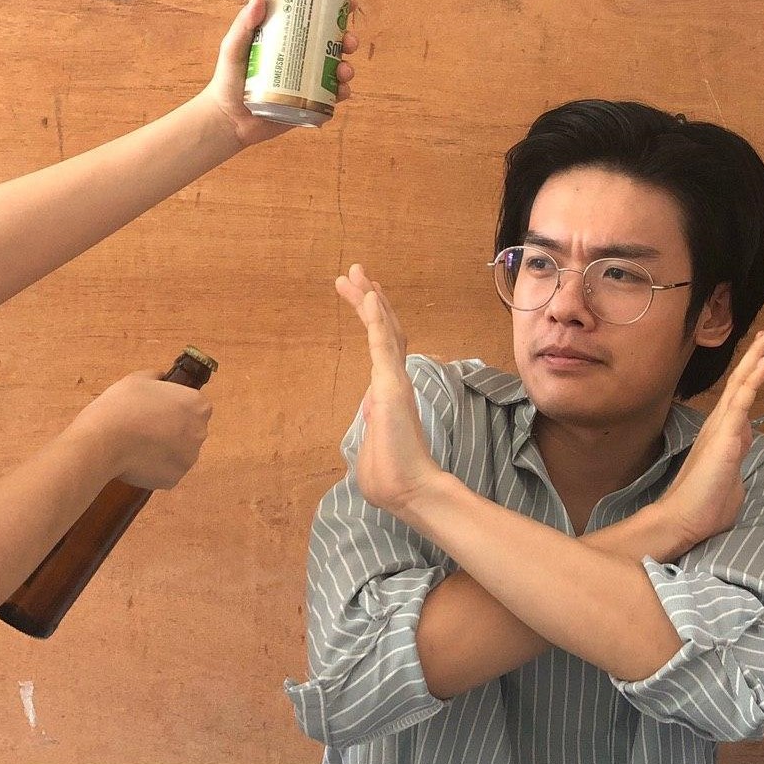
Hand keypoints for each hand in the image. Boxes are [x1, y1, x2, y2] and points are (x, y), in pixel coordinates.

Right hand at [68, 370, 212, 488]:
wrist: (102, 442)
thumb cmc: (120, 406)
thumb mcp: (138, 379)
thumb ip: (156, 378)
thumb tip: (161, 378)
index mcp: (198, 406)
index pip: (195, 407)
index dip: (175, 408)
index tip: (157, 410)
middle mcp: (200, 432)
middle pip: (189, 431)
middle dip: (172, 430)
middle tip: (144, 428)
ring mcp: (189, 458)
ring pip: (178, 453)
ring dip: (164, 450)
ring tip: (137, 445)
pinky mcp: (175, 478)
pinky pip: (166, 471)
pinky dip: (154, 469)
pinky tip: (136, 461)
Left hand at [197, 0, 359, 147]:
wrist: (229, 120)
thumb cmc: (228, 81)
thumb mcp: (233, 47)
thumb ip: (245, 22)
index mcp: (286, 39)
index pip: (313, 19)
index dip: (336, 9)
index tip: (349, 2)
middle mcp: (300, 58)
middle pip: (332, 44)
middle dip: (348, 40)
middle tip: (349, 41)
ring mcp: (306, 82)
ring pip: (336, 71)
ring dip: (347, 68)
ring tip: (343, 71)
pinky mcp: (309, 104)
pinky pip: (332, 98)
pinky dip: (341, 93)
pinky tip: (341, 91)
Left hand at [335, 264, 447, 514]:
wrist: (408, 491)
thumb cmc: (390, 476)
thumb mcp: (372, 445)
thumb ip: (371, 427)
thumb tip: (368, 416)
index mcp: (390, 393)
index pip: (384, 347)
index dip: (376, 319)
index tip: (365, 296)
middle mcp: (395, 381)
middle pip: (386, 330)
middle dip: (370, 299)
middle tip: (357, 272)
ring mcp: (394, 381)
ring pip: (384, 329)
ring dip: (369, 299)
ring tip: (355, 272)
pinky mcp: (392, 385)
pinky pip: (382, 344)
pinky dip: (376, 318)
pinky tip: (369, 295)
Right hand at [657, 317, 763, 548]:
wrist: (683, 521)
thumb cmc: (705, 507)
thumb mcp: (731, 481)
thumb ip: (737, 462)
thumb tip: (741, 451)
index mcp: (724, 433)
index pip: (742, 395)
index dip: (754, 372)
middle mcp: (721, 423)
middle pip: (743, 378)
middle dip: (760, 349)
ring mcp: (722, 426)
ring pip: (743, 381)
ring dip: (761, 352)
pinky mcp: (725, 435)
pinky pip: (742, 401)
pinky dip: (754, 379)